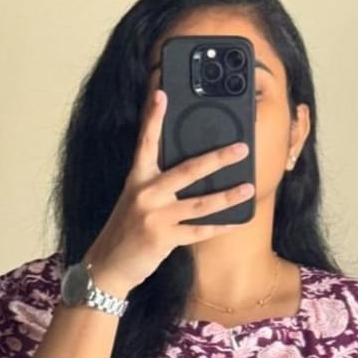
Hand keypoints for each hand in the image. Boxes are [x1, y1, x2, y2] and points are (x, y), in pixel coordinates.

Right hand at [82, 86, 254, 296]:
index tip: (161, 93)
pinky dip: (218, 227)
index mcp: (137, 178)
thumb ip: (157, 184)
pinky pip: (198, 231)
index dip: (153, 117)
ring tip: (248, 188)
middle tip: (241, 148)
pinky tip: (235, 222)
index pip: (146, 141)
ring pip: (199, 203)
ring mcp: (155, 216)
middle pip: (186, 170)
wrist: (109, 264)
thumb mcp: (136, 200)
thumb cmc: (127, 230)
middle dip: (217, 159)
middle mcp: (146, 193)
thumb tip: (190, 172)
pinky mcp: (163, 238)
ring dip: (227, 196)